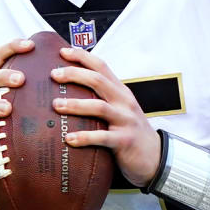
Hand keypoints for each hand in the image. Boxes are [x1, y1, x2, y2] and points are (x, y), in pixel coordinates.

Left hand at [51, 46, 160, 187]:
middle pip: (98, 81)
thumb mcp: (119, 109)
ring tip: (56, 105)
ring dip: (75, 104)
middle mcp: (124, 102)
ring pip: (99, 107)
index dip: (82, 56)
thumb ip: (101, 98)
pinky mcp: (125, 141)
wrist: (155, 158)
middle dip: (74, 74)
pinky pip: (103, 137)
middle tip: (53, 74)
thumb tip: (67, 91)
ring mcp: (126, 120)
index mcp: (120, 91)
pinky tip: (69, 138)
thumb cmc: (129, 131)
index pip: (101, 66)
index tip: (62, 51)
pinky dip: (85, 137)